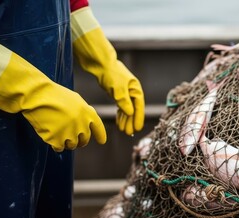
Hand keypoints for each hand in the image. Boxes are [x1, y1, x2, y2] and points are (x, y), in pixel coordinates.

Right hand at [0, 37, 106, 150]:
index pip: (98, 128)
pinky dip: (55, 144)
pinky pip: (59, 148)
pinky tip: (51, 136)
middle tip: (71, 137)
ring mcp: (70, 134)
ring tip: (58, 132)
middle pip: (84, 140)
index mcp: (88, 114)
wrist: (38, 96)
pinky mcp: (57, 140)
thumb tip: (86, 124)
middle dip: (79, 140)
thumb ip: (84, 113)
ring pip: (72, 145)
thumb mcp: (76, 100)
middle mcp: (82, 125)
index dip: (100, 135)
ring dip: (66, 142)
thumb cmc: (54, 95)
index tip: (101, 141)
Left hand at [71, 7, 144, 134]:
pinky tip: (119, 121)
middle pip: (134, 109)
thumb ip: (124, 101)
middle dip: (131, 121)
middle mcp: (132, 91)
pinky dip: (120, 114)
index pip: (139, 106)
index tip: (137, 128)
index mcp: (135, 88)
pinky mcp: (117, 93)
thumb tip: (130, 113)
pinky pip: (121, 106)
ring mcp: (125, 92)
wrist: (99, 63)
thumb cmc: (109, 73)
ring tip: (123, 130)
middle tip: (128, 133)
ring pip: (127, 109)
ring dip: (125, 119)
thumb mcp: (117, 88)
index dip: (138, 118)